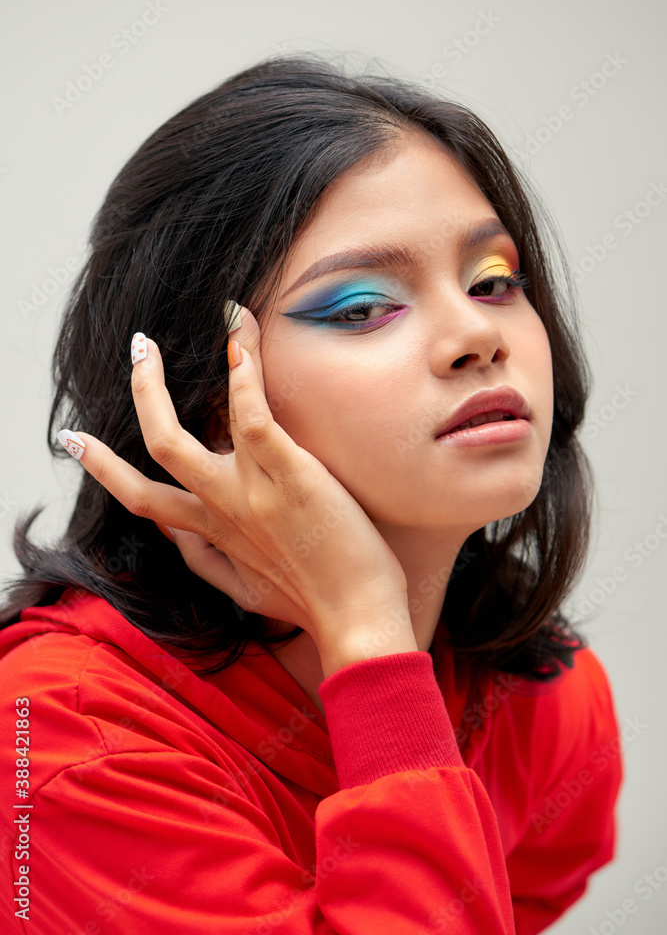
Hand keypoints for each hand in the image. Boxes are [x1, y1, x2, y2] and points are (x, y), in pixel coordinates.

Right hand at [59, 306, 408, 650]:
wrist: (358, 621)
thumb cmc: (313, 603)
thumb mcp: (247, 591)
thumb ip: (207, 562)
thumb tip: (177, 537)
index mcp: (212, 533)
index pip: (143, 499)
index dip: (105, 468)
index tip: (79, 442)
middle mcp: (220, 509)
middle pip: (155, 451)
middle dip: (139, 394)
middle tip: (138, 350)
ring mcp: (248, 492)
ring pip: (179, 435)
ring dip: (173, 377)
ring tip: (203, 321)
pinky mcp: (288, 476)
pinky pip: (251, 416)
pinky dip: (242, 374)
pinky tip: (241, 338)